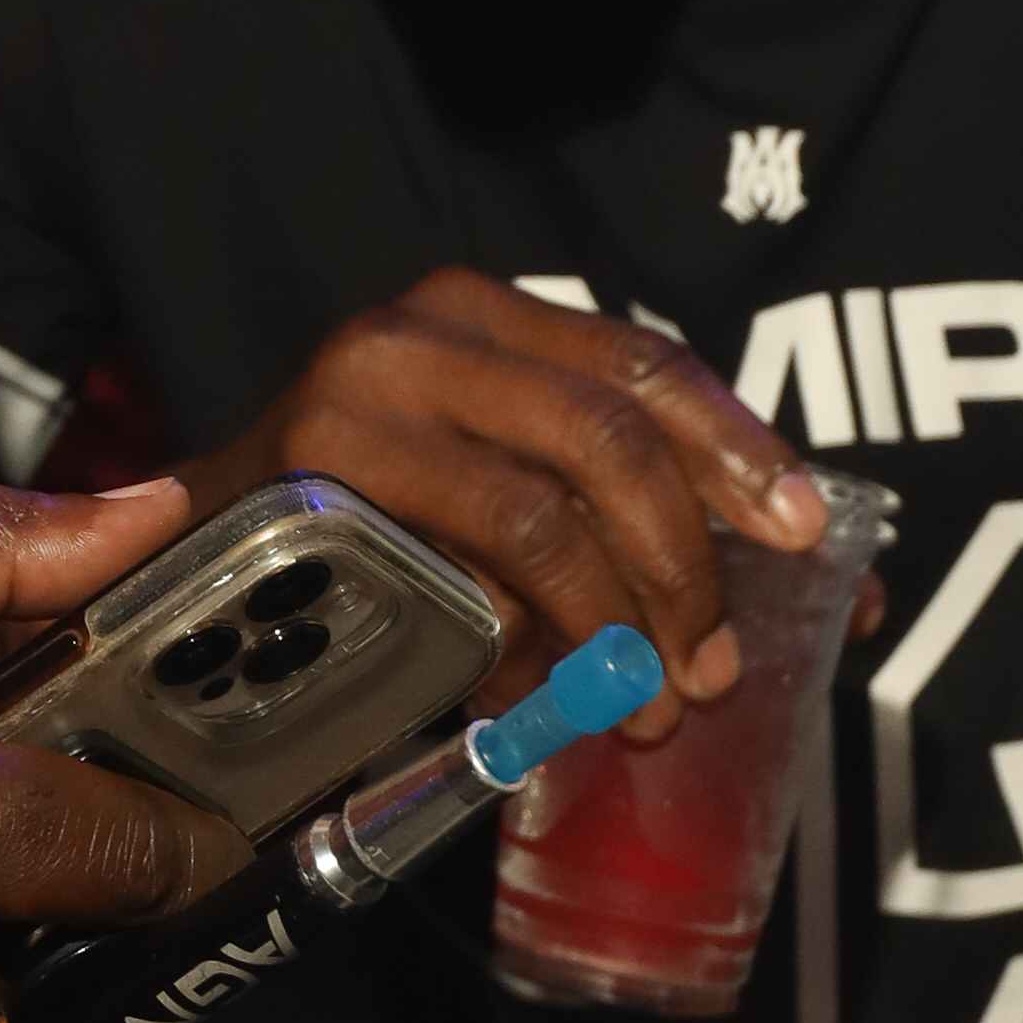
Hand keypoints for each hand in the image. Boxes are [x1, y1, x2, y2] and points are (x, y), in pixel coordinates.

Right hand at [209, 269, 820, 729]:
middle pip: (608, 436)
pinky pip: (453, 580)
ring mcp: (356, 400)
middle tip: (709, 670)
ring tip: (644, 710)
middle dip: (684, 564)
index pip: (641, 363)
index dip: (735, 448)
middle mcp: (419, 330)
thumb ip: (623, 514)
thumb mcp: (502, 485)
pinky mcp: (311, 489)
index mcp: (481, 312)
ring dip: (616, 627)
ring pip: (543, 513)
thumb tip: (840, 596)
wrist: (183, 560)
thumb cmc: (369, 530)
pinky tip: (533, 700)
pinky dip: (516, 651)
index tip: (801, 535)